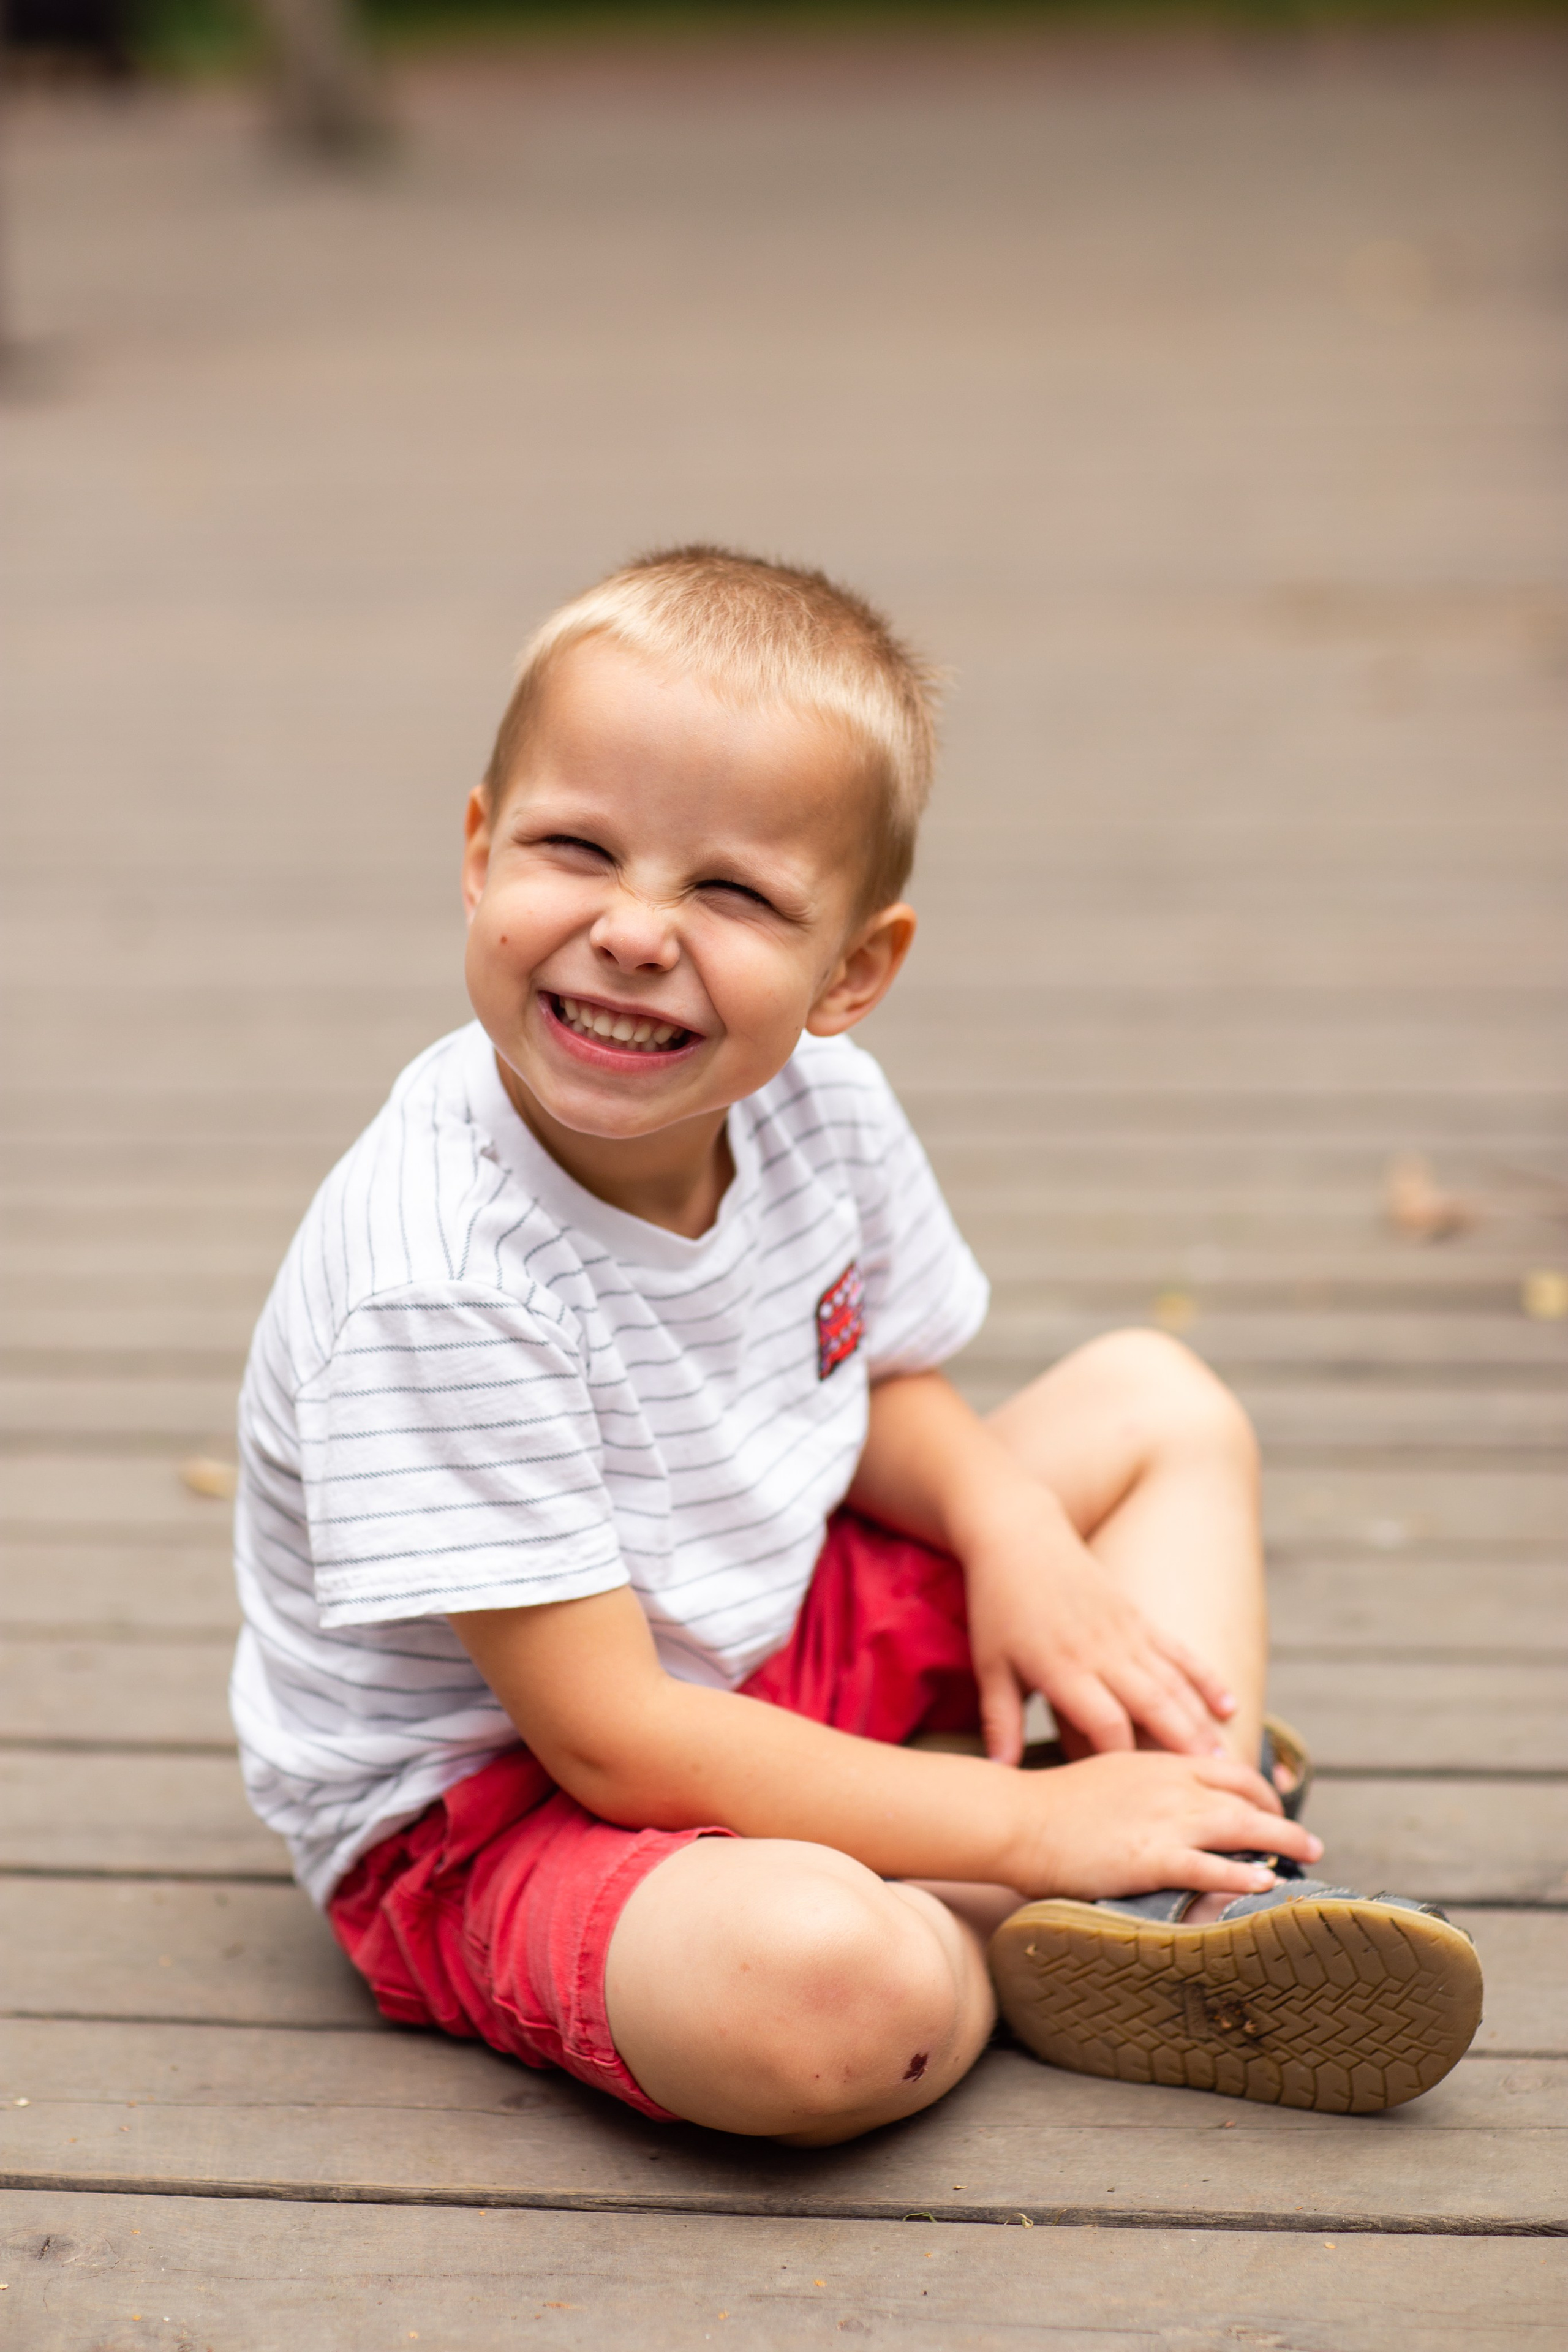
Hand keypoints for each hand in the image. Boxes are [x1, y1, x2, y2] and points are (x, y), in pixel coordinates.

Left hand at [961, 1489, 1236, 1765]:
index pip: (1104, 1722)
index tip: (1139, 1795)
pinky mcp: (1139, 1617)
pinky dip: (1206, 1678)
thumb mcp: (990, 1664)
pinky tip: (1230, 1704)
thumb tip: (997, 1772)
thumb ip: (999, 1720)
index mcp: (1063, 1668)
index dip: (1124, 1759)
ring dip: (1201, 1721)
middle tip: (1213, 1785)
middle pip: (1153, 1705)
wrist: (1020, 1536)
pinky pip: (1180, 1652)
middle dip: (1183, 1747)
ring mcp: (1126, 1633)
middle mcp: (1102, 1653)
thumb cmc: (999, 1605)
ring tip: (1226, 1759)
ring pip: (1174, 1682)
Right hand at [1009, 1749, 1322, 1902]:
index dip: (1261, 1789)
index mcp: (1160, 1763)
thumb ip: (1147, 1787)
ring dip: (1283, 1841)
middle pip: (1246, 1795)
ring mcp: (1165, 1820)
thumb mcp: (1110, 1778)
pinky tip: (1265, 1884)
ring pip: (1242, 1826)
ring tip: (1308, 1856)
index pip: (1228, 1770)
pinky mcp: (1152, 1857)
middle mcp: (1172, 1785)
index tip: (1275, 1807)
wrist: (1019, 1818)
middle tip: (1307, 1840)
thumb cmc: (1055, 1804)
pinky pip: (1211, 1866)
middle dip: (1283, 1817)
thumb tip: (1169, 1808)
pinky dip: (1244, 1875)